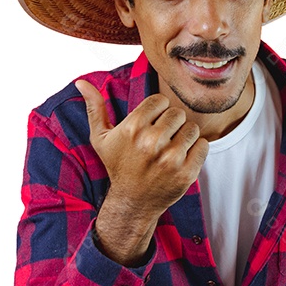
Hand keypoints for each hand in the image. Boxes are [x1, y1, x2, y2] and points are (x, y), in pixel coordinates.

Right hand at [75, 79, 208, 263]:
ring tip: (171, 148)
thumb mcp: (101, 137)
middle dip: (171, 123)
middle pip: (177, 113)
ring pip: (192, 128)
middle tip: (161, 139)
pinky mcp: (187, 173)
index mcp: (133, 128)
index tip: (151, 125)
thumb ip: (95, 108)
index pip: (160, 100)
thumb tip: (82, 82)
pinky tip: (182, 158)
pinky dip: (196, 150)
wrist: (132, 202)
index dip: (157, 111)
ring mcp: (171, 159)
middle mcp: (152, 142)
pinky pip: (203, 145)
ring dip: (185, 136)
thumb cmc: (118, 165)